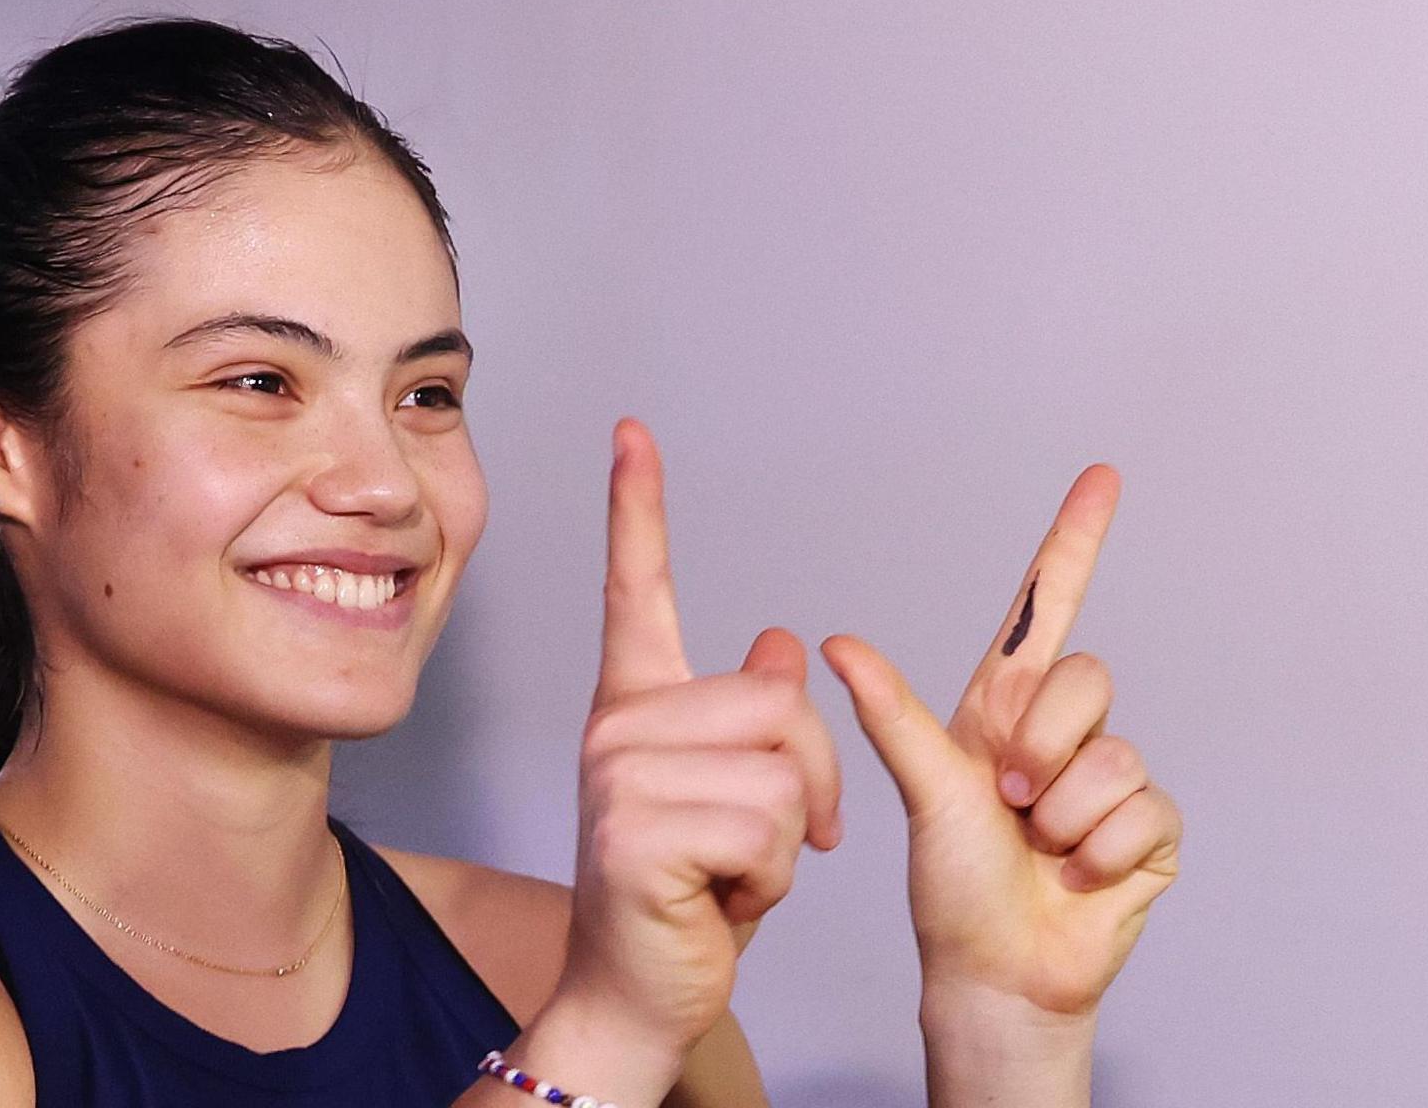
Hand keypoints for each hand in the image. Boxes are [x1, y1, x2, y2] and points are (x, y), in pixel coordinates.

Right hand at [543, 419, 843, 1081]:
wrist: (635, 993)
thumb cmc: (684, 896)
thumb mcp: (732, 796)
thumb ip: (748, 717)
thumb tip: (785, 646)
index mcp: (636, 705)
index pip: (639, 589)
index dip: (639, 506)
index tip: (634, 433)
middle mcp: (618, 725)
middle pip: (781, 704)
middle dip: (809, 786)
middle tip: (765, 845)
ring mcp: (621, 775)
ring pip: (786, 772)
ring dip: (789, 844)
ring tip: (732, 875)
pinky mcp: (640, 832)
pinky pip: (770, 828)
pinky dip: (771, 881)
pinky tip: (720, 901)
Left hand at [819, 465, 1181, 1023]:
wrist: (997, 972)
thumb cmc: (950, 884)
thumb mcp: (922, 792)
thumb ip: (891, 715)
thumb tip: (836, 642)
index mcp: (1003, 708)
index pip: (1045, 608)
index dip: (1072, 542)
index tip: (1098, 477)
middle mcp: (1060, 733)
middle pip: (1086, 678)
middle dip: (1041, 745)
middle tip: (1008, 800)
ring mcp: (1111, 779)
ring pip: (1114, 753)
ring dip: (1063, 812)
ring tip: (1035, 846)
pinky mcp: (1151, 829)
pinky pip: (1143, 809)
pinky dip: (1098, 851)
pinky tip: (1073, 875)